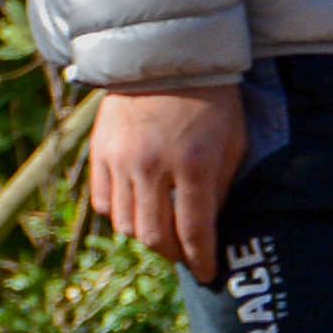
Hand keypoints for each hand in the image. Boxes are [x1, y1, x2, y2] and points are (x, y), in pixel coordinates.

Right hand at [84, 83, 250, 284]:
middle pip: (155, 237)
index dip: (201, 260)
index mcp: (194, 165)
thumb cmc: (211, 100)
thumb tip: (209, 225)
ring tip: (164, 236)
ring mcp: (121, 161)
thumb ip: (220, 186)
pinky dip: (120, 216)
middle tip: (186, 258)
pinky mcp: (99, 153)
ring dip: (146, 238)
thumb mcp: (233, 141)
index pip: (195, 231)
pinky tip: (137, 213)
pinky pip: (104, 203)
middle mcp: (152, 168)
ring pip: (126, 225)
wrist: (165, 58)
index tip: (208, 274)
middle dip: (173, 255)